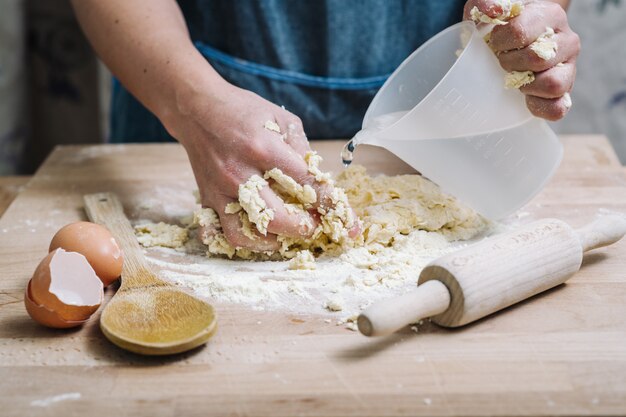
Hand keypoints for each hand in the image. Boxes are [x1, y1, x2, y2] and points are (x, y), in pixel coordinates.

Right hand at [163, 79, 358, 250]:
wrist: (196, 108)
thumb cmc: (242, 110)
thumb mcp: (281, 118)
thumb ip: (302, 149)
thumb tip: (318, 179)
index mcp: (264, 149)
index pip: (306, 185)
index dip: (331, 206)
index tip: (349, 223)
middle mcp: (241, 173)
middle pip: (278, 218)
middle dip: (304, 229)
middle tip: (315, 226)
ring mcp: (220, 190)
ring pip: (247, 234)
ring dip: (273, 242)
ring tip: (287, 235)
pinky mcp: (207, 199)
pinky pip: (220, 234)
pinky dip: (240, 241)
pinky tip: (256, 235)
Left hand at [464, 0, 579, 119]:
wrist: (512, 44)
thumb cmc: (500, 27)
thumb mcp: (489, 10)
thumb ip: (488, 4)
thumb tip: (493, 11)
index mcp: (549, 15)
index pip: (520, 32)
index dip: (499, 41)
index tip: (493, 42)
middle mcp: (566, 40)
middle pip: (537, 59)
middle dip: (509, 64)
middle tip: (502, 61)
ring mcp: (568, 68)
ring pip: (553, 84)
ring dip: (526, 85)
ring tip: (515, 77)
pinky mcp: (565, 92)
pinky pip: (558, 108)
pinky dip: (538, 107)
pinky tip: (524, 97)